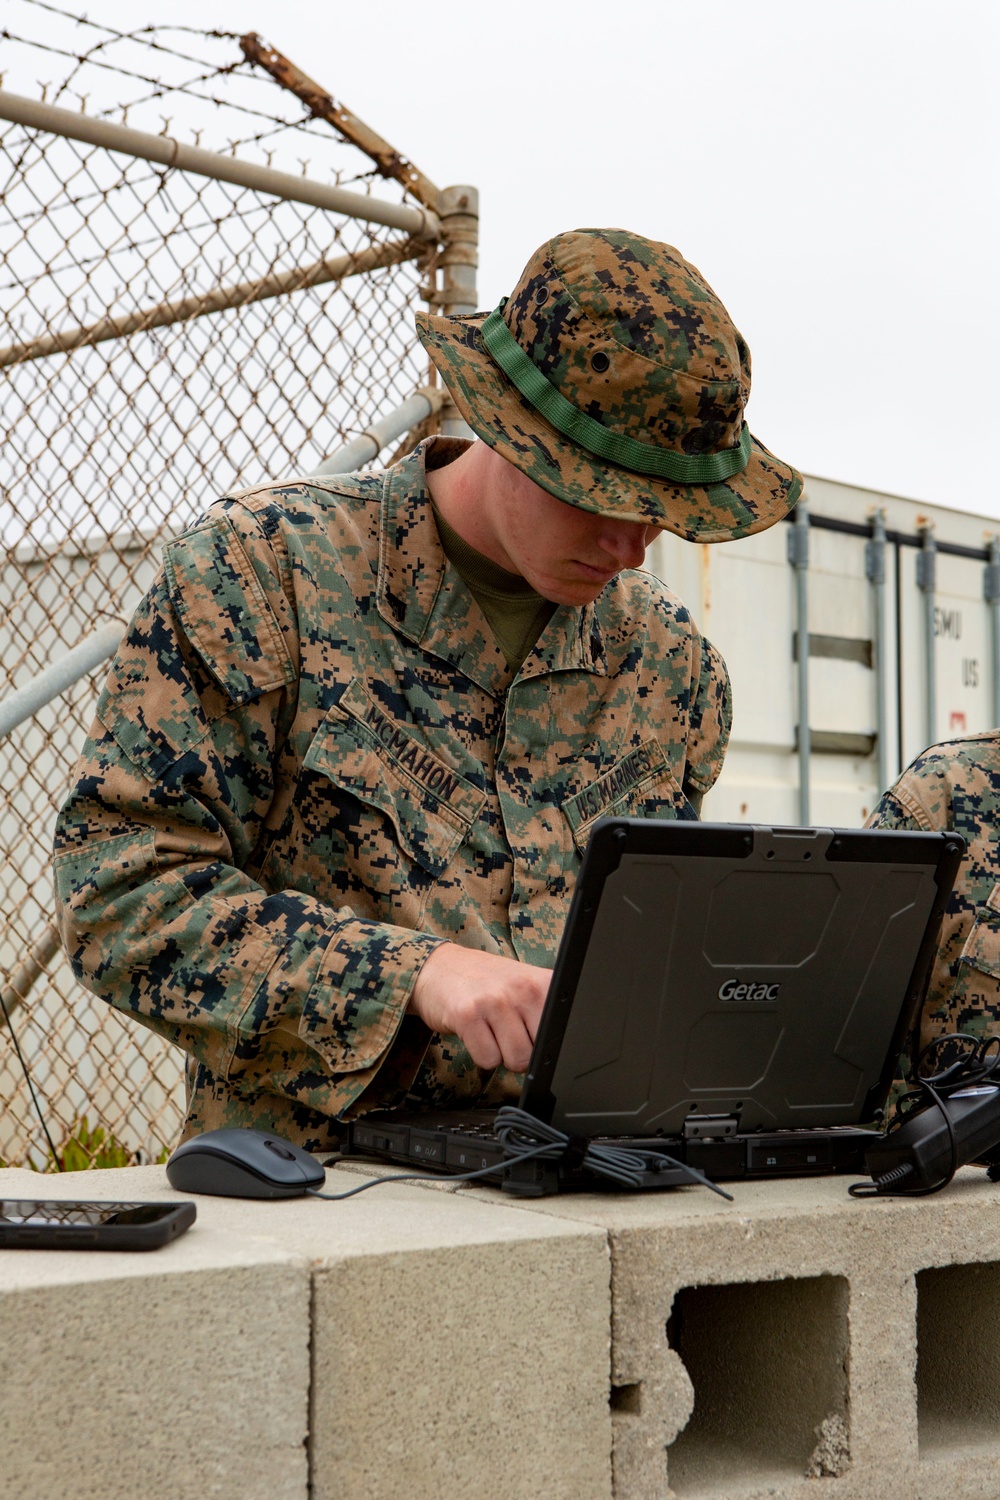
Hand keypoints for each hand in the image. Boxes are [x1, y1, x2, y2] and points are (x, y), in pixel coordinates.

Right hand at [408, 943, 550, 1072]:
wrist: (439, 967)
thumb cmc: (487, 982)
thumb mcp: (525, 985)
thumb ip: (547, 1011)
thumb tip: (565, 1051)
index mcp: (543, 982)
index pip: (562, 1033)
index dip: (548, 1045)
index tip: (534, 1037)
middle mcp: (522, 988)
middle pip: (538, 1053)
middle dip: (522, 1053)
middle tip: (507, 1032)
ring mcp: (494, 1000)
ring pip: (515, 1060)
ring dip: (501, 1054)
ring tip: (491, 1031)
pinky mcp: (467, 1015)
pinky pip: (488, 1060)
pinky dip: (481, 1055)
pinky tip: (475, 1032)